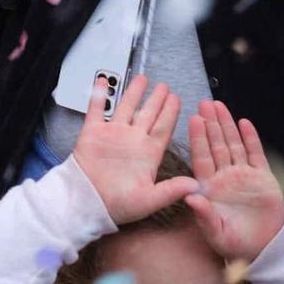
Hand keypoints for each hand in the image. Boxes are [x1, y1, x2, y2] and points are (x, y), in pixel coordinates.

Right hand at [72, 75, 200, 223]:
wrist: (86, 203)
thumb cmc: (118, 205)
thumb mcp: (149, 200)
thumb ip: (172, 190)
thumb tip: (197, 185)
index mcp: (148, 154)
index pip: (163, 128)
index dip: (170, 113)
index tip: (177, 98)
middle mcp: (132, 140)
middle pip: (148, 114)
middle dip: (157, 99)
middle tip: (165, 85)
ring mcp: (112, 134)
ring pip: (126, 107)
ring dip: (133, 93)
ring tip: (142, 78)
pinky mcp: (93, 132)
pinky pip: (96, 109)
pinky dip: (98, 95)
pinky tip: (102, 82)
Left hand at [184, 101, 283, 263]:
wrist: (264, 249)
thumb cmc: (234, 243)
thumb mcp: (216, 233)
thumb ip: (204, 216)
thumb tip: (190, 197)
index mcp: (210, 187)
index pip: (202, 157)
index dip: (198, 138)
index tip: (193, 119)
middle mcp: (225, 177)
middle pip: (217, 145)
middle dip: (211, 124)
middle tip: (204, 103)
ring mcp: (244, 175)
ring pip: (234, 145)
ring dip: (228, 126)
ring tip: (220, 106)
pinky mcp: (263, 178)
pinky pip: (256, 154)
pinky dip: (251, 139)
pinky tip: (245, 123)